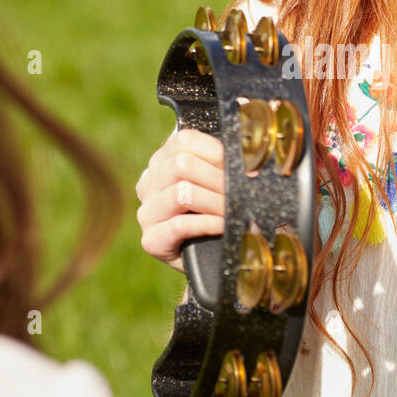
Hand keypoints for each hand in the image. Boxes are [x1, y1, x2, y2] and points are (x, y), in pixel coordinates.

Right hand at [135, 128, 225, 272]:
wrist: (206, 256)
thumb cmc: (212, 213)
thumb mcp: (214, 182)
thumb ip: (222, 165)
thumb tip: (249, 162)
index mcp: (162, 161)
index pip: (184, 140)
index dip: (216, 152)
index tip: (237, 168)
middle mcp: (149, 182)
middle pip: (182, 164)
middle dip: (218, 179)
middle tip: (237, 193)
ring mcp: (147, 211)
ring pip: (181, 193)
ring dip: (215, 202)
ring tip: (231, 211)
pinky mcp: (151, 239)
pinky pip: (180, 225)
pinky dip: (207, 224)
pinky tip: (221, 226)